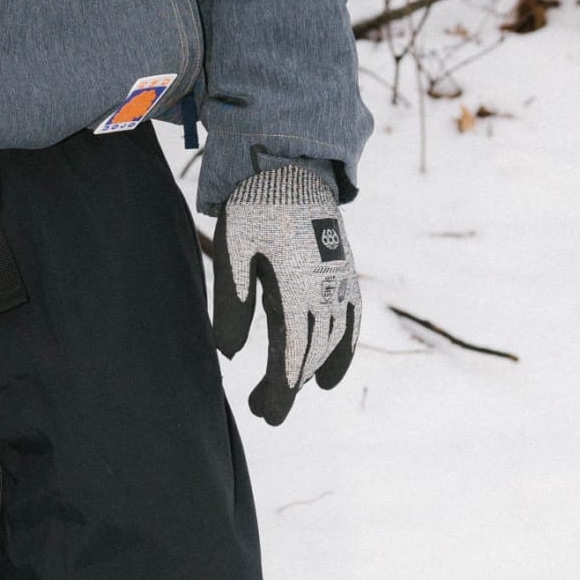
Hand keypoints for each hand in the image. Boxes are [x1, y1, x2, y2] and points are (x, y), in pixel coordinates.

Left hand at [211, 165, 359, 426]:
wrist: (291, 164)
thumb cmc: (254, 206)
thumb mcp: (232, 250)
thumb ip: (232, 303)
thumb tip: (227, 354)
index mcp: (295, 290)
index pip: (291, 356)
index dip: (280, 391)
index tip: (265, 415)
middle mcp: (325, 291)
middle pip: (310, 354)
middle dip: (287, 386)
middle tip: (261, 410)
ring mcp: (339, 281)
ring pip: (333, 341)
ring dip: (314, 370)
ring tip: (295, 391)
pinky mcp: (345, 271)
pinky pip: (352, 318)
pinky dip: (345, 347)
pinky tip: (332, 366)